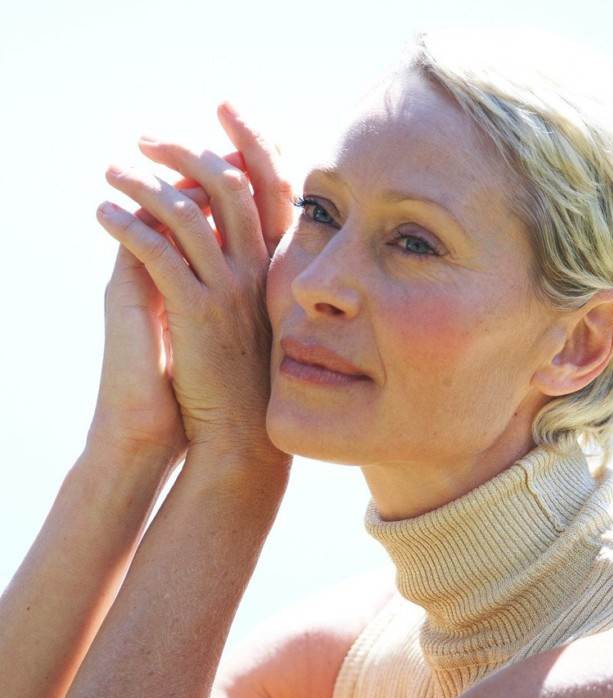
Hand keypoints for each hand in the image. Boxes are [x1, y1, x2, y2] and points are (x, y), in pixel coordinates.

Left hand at [94, 103, 293, 465]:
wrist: (242, 434)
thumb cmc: (245, 381)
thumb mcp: (257, 319)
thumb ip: (251, 274)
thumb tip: (231, 238)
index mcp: (274, 270)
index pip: (271, 189)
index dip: (251, 144)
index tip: (226, 113)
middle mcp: (256, 272)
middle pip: (227, 184)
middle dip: (187, 148)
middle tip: (148, 136)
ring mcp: (227, 290)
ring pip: (185, 212)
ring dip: (142, 183)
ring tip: (111, 172)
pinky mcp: (196, 312)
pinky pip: (157, 251)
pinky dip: (126, 226)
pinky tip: (103, 215)